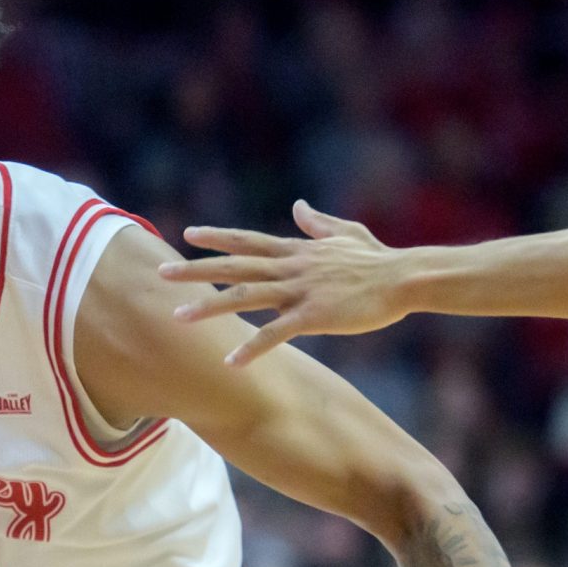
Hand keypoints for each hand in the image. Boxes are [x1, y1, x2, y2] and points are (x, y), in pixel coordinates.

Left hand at [158, 202, 407, 365]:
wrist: (406, 278)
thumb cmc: (378, 259)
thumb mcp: (345, 234)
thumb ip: (318, 223)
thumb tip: (299, 206)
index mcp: (296, 251)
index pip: (247, 241)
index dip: (218, 238)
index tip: (189, 234)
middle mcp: (291, 267)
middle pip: (234, 267)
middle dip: (196, 270)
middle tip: (161, 273)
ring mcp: (300, 291)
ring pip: (245, 297)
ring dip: (209, 307)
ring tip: (178, 317)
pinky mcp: (314, 316)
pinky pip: (276, 334)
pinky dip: (253, 348)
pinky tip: (230, 361)